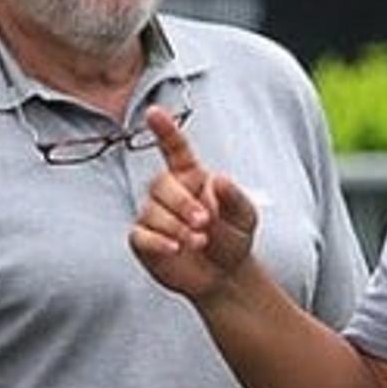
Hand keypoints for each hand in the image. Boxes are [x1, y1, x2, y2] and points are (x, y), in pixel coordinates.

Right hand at [128, 105, 258, 301]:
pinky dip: (158, 241)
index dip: (164, 130)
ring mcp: (153, 216)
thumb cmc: (233, 238)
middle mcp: (169, 193)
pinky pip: (140, 235)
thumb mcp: (246, 217)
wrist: (225, 275)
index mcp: (191, 177)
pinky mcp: (143, 240)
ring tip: (200, 241)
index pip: (174, 148)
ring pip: (151, 211)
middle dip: (182, 203)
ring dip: (176, 227)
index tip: (153, 112)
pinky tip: (175, 249)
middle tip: (205, 222)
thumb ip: (236, 197)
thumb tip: (219, 179)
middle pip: (160, 184)